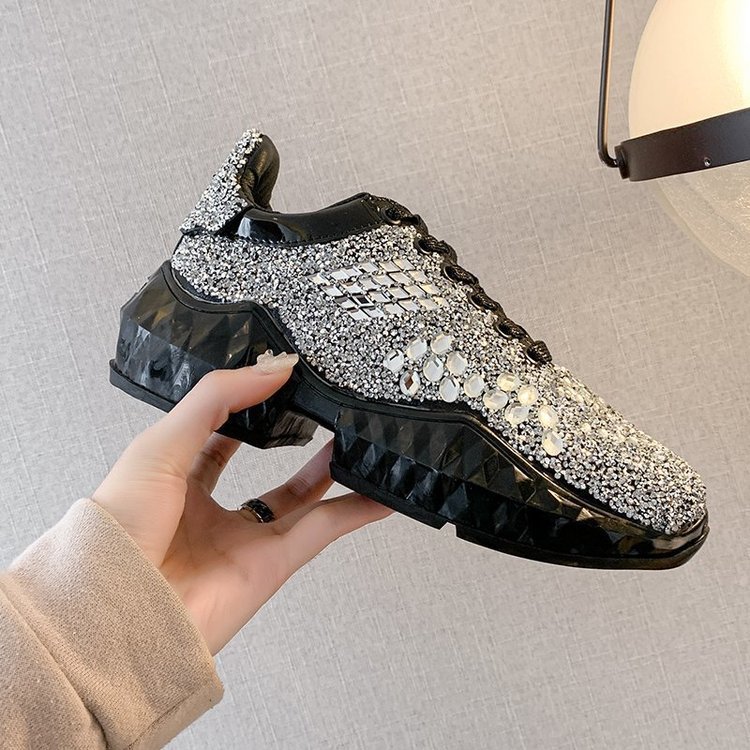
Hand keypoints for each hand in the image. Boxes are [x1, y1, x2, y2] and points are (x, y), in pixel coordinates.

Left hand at [92, 352, 391, 653]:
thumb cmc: (117, 532)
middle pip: (265, 470)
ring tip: (360, 437)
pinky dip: (355, 512)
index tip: (278, 379)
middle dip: (293, 439)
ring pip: (301, 500)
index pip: (218, 435)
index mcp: (175, 482)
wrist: (113, 615)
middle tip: (322, 407)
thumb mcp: (160, 444)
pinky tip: (381, 492)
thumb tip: (274, 369)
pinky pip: (322, 531)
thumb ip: (217, 401)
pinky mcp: (271, 567)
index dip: (246, 407)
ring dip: (332, 470)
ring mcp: (243, 541)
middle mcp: (211, 513)